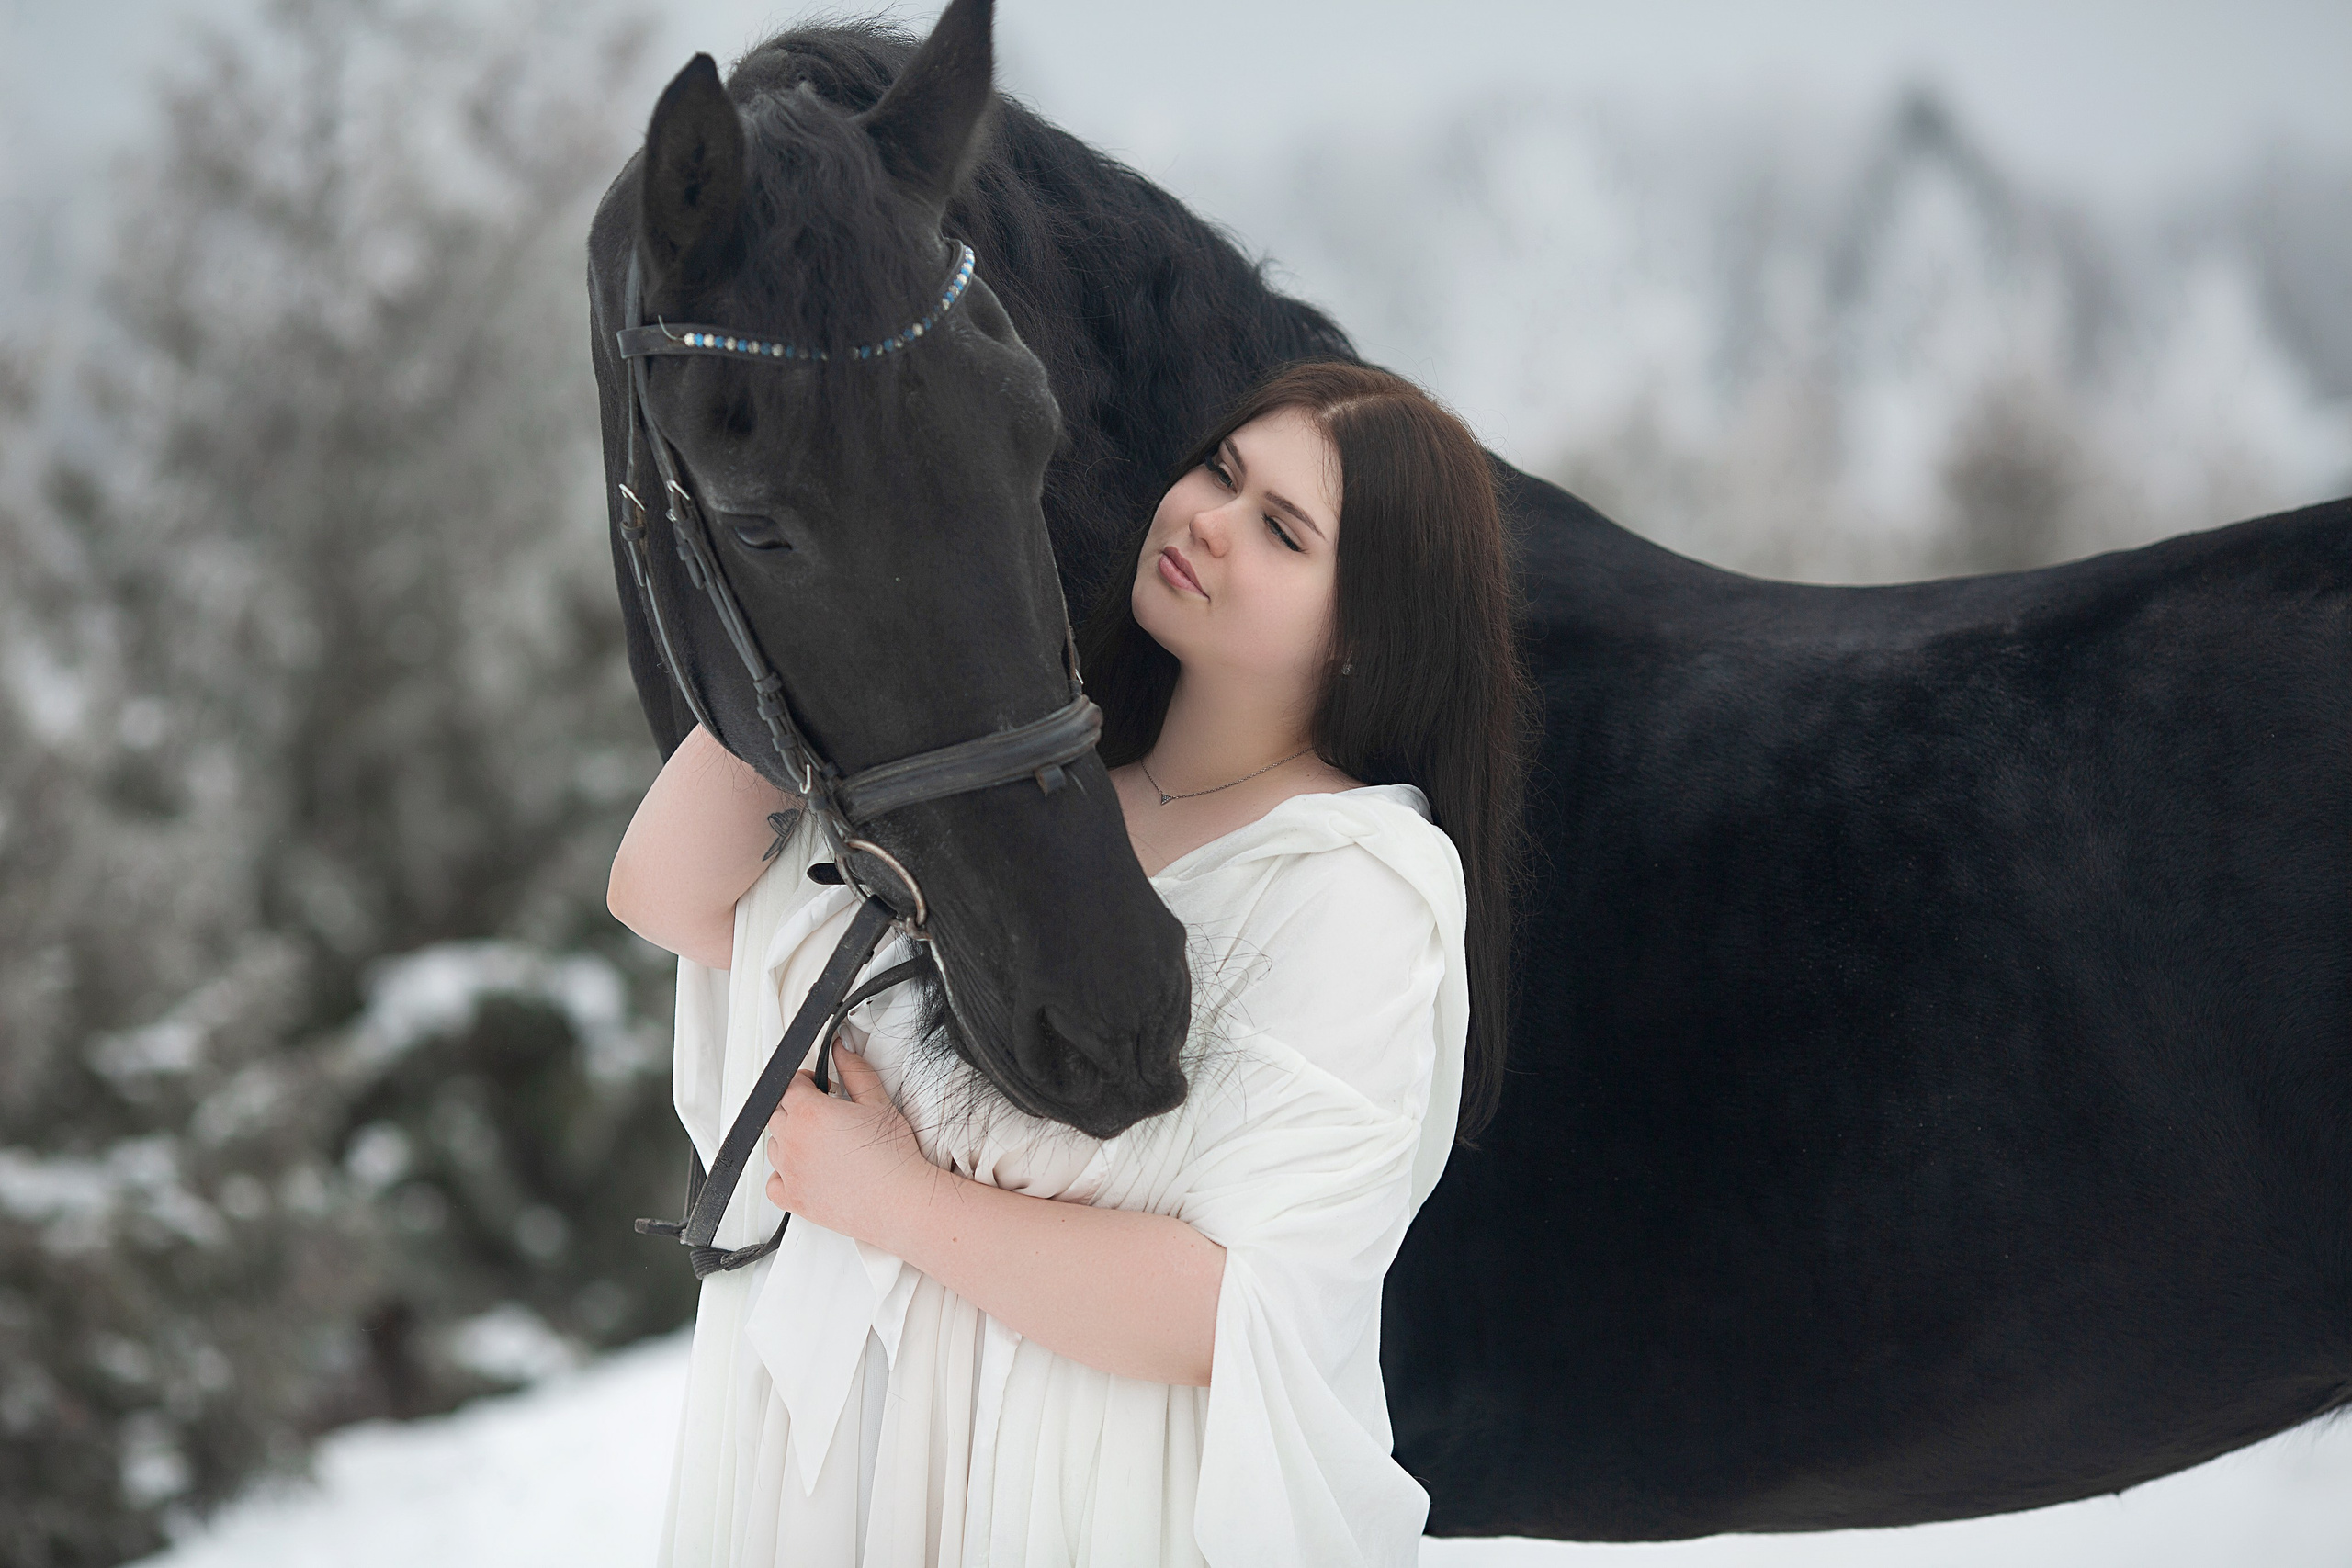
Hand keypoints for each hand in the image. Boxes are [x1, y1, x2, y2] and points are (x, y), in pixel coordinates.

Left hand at [763, 1038, 934, 1245]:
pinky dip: (782, 1174)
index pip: (788, 1084)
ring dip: (789, 1138)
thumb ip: (855, 1070)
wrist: (900, 1201)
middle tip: (824, 1112)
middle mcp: (793, 1141)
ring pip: (773, 1145)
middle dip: (796, 1106)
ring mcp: (790, 1172)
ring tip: (820, 1142)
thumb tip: (841, 1050)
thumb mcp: (878, 1102)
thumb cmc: (892, 1157)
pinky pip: (773, 1183)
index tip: (819, 1085)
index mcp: (809, 1113)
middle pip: (777, 1112)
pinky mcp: (794, 1200)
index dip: (804, 1080)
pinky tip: (804, 1170)